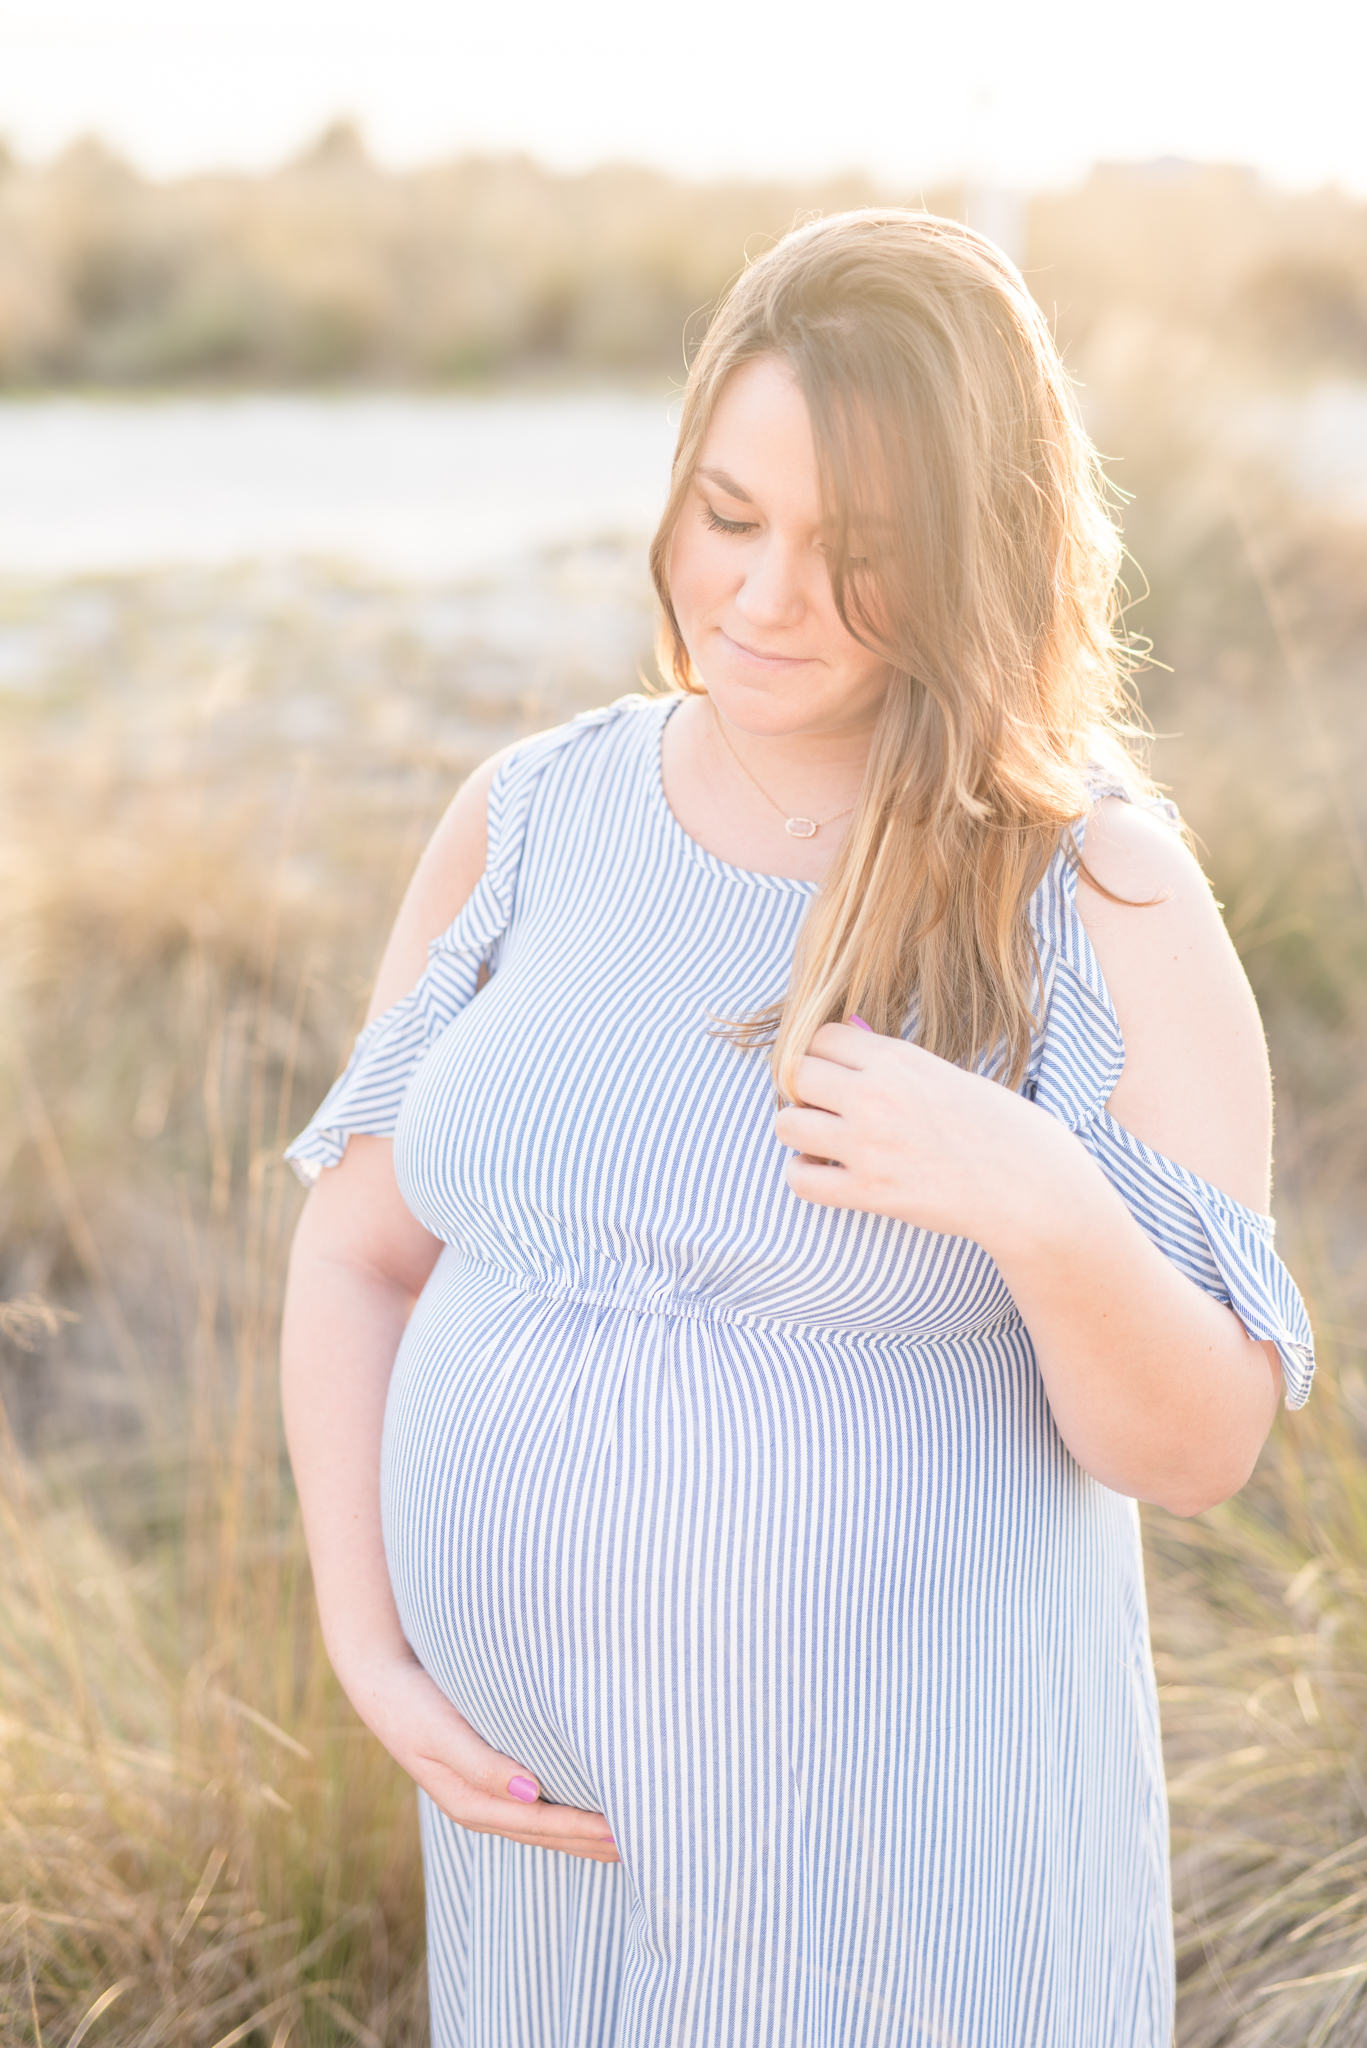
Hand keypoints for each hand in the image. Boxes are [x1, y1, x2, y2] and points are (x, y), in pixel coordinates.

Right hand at [342, 1645, 618, 1863]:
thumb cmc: (412, 1703)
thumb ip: (481, 1763)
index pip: (538, 1824)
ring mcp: (483, 1791)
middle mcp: (479, 1804)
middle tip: (644, 1843)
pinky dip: (564, 1808)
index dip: (581, 1830)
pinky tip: (586, 1804)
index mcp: (469, 1801)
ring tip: (625, 1834)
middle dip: (590, 1840)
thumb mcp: (441, 1731)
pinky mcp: (487, 1772)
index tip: (623, 1832)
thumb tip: (530, 1793)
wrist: (380, 1680)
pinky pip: (534, 1801)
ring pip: (541, 1821)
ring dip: (581, 1830)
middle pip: (544, 1832)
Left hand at [774, 1020, 1064, 1246]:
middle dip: (806, 1091)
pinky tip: (827, 1174)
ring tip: (824, 1142)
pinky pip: (799, 1180)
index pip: (819, 1037)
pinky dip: (805, 1176)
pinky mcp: (868, 1192)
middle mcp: (875, 1096)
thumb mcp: (949, 1075)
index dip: (822, 1056)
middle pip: (796, 1075)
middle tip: (827, 1109)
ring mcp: (867, 1144)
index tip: (834, 1074)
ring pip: (787, 1125)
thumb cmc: (1000, 1128)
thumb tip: (852, 1053)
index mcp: (897, 1060)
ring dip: (801, 1133)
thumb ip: (897, 1067)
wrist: (1029, 1186)